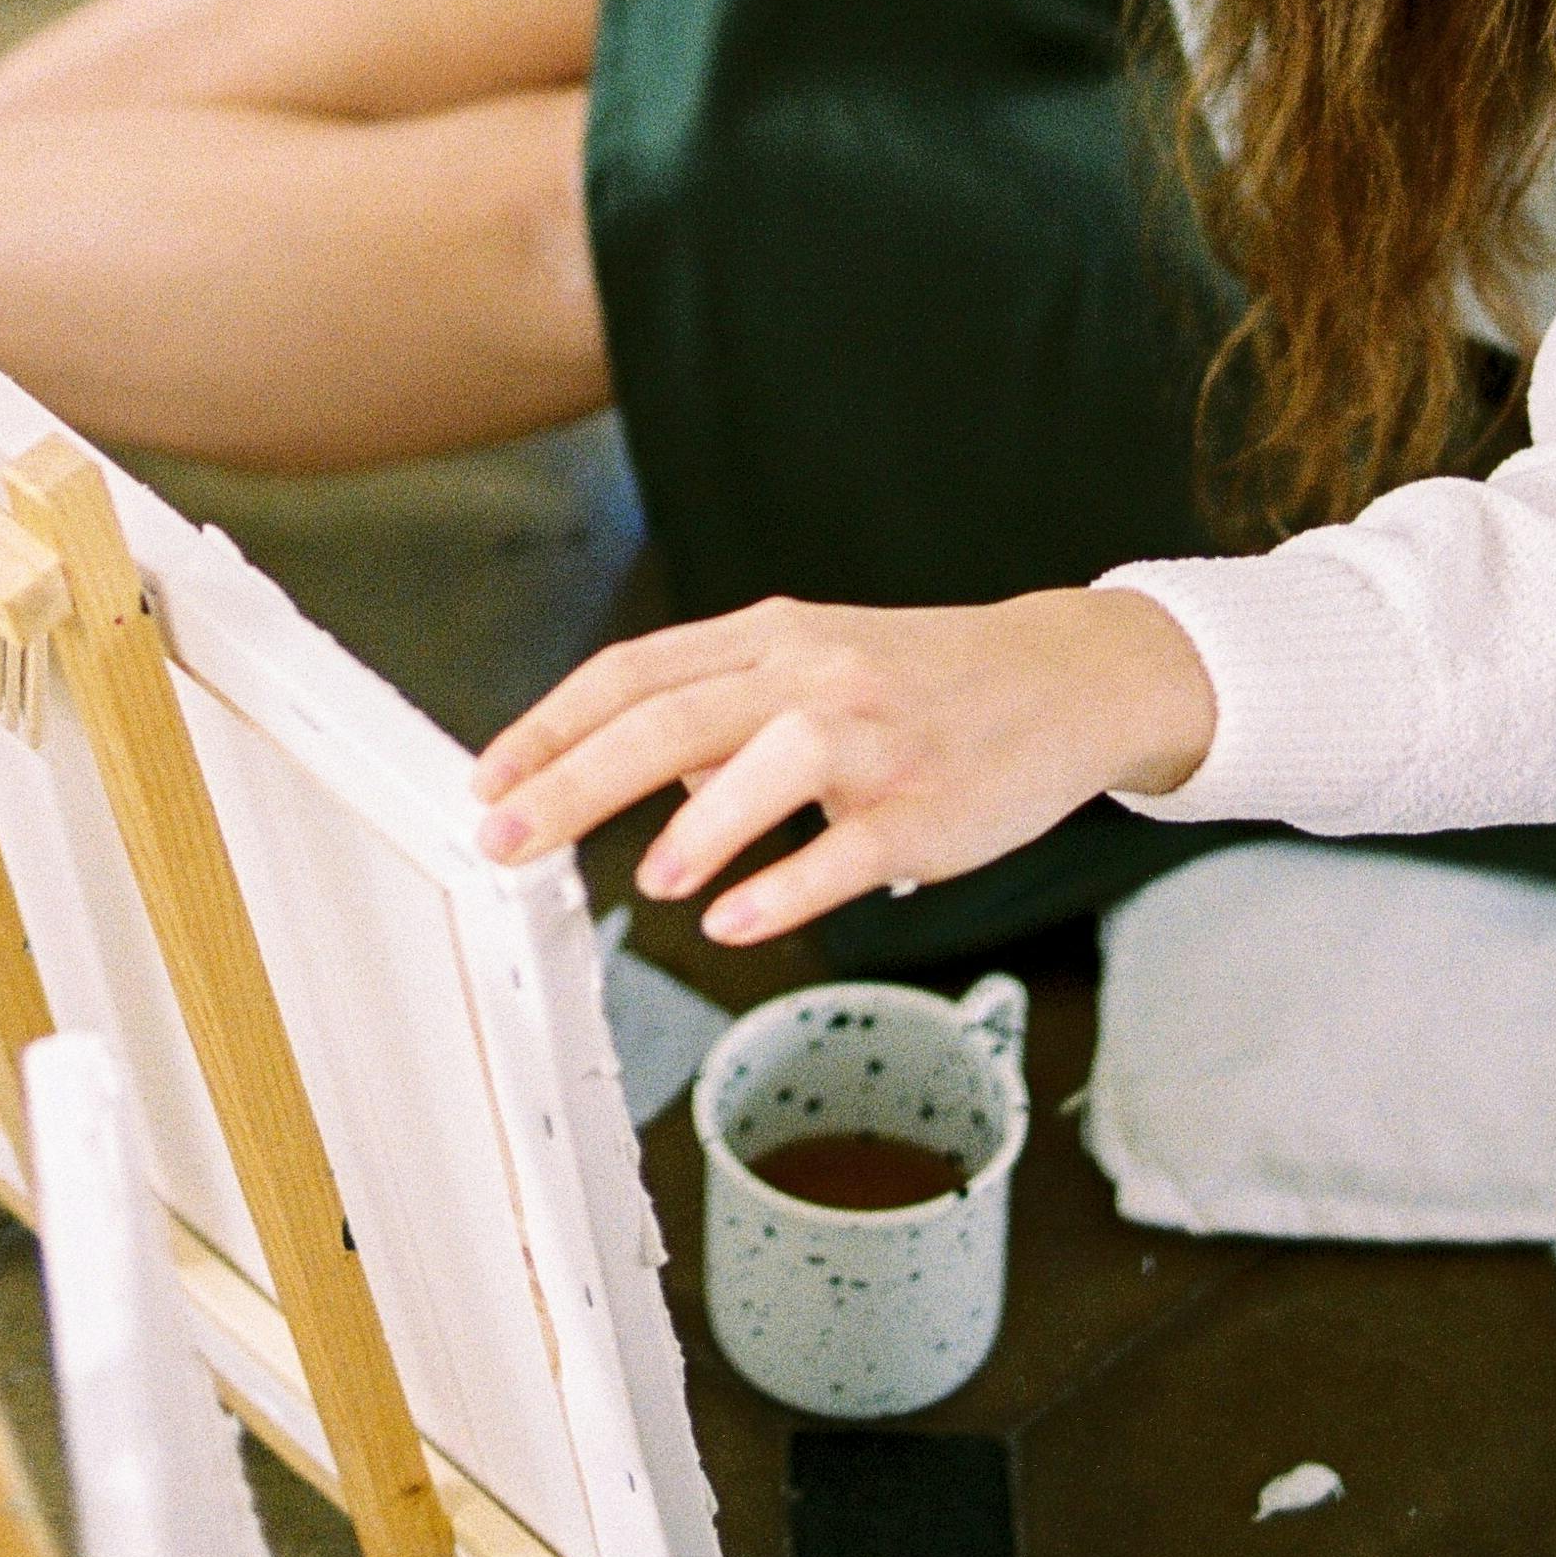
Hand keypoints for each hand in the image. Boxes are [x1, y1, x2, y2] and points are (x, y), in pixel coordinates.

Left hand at [472, 586, 1215, 941]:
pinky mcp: (927, 803)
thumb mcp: (815, 667)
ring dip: (699, 825)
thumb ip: (725, 716)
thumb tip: (647, 783)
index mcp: (771, 636)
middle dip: (573, 776)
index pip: (634, 671)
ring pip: (769, 760)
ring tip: (646, 881)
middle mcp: (812, 672)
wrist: (1067, 677)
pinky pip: (848, 847)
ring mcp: (873, 736)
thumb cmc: (924, 682)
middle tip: (504, 838)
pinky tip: (735, 921)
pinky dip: (785, 884)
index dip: (550, 724)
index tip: (488, 780)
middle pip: (671, 713)